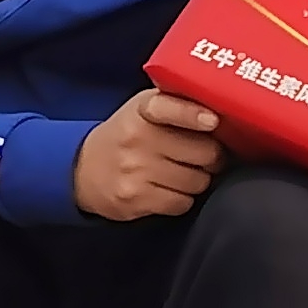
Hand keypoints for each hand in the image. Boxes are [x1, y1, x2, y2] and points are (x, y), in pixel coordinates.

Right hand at [74, 89, 221, 219]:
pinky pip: (182, 203)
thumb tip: (225, 110)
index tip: (212, 121)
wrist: (82, 170)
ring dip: (198, 180)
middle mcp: (137, 138)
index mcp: (143, 110)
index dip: (193, 114)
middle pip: (204, 152)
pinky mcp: (134, 199)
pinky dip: (182, 199)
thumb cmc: (128, 135)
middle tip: (203, 156)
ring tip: (182, 172)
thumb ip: (179, 103)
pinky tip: (168, 189)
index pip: (168, 107)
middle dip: (212, 157)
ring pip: (198, 181)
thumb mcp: (145, 108)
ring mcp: (135, 170)